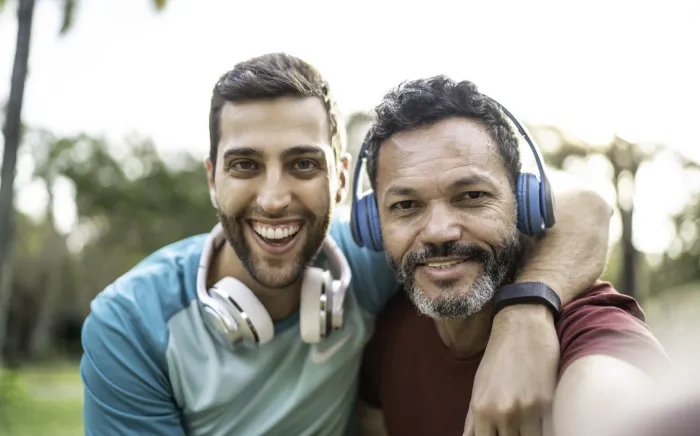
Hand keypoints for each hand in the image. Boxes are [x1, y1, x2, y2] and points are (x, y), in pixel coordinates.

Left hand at [463, 304, 559, 435]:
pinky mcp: (548, 403)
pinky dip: (545, 430)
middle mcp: (502, 412)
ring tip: (526, 424)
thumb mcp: (478, 388)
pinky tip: (540, 422)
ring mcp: (527, 409)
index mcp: (481, 410)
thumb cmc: (498, 359)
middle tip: (513, 428)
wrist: (522, 326)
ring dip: (527, 434)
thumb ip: (473, 422)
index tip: (500, 435)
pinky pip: (548, 432)